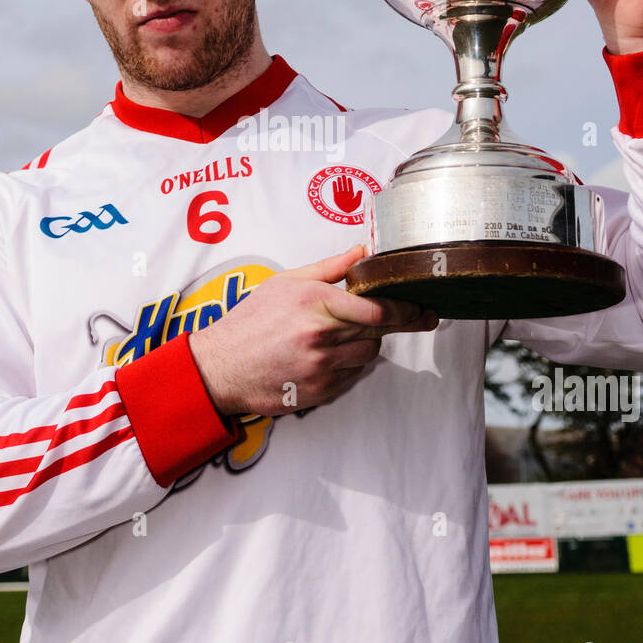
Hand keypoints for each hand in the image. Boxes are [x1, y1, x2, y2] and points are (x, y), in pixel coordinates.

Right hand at [188, 244, 437, 418]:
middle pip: (378, 330)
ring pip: (368, 354)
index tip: (418, 306)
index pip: (376, 308)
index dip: (404, 308)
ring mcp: (320, 367)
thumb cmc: (250, 322)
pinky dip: (348, 365)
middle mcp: (320, 335)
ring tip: (347, 335)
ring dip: (367, 343)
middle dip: (402, 322)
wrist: (221, 367)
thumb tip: (363, 251)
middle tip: (422, 317)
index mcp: (314, 302)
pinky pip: (351, 376)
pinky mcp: (319, 391)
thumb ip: (329, 268)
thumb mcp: (285, 282)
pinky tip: (329, 357)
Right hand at [332, 174, 361, 213]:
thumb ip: (359, 196)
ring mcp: (340, 195)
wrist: (346, 213)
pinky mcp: (336, 197)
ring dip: (339, 182)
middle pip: (344, 186)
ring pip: (340, 187)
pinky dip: (334, 186)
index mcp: (351, 195)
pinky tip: (334, 182)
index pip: (350, 187)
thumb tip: (360, 190)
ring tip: (338, 177)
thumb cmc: (352, 209)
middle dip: (344, 180)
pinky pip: (335, 190)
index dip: (349, 182)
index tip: (349, 178)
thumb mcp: (358, 202)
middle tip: (343, 175)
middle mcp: (345, 194)